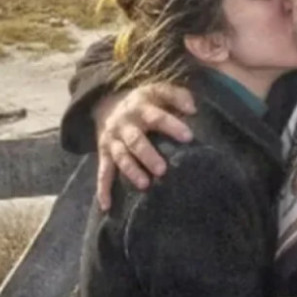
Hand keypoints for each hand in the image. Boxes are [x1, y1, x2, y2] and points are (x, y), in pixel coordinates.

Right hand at [93, 84, 195, 209]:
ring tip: (145, 184)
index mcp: (140, 108)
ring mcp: (112, 141)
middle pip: (135, 141)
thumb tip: (193, 109)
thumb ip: (176, 95)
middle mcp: (124, 125)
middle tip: (163, 170)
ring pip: (120, 157)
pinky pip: (102, 172)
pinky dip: (103, 189)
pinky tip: (106, 206)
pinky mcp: (104, 154)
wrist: (105, 102)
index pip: (156, 117)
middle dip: (148, 155)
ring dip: (131, 171)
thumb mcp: (156, 91)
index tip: (188, 137)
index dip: (171, 126)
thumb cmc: (142, 102)